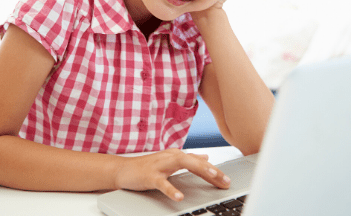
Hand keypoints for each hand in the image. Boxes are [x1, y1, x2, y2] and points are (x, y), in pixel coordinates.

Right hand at [114, 149, 230, 200]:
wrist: (123, 170)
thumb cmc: (147, 167)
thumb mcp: (170, 162)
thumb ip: (189, 160)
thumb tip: (206, 157)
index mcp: (176, 155)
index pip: (199, 162)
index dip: (215, 171)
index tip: (227, 180)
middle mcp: (170, 157)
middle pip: (195, 160)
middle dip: (212, 169)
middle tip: (225, 180)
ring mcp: (160, 165)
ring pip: (182, 163)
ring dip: (199, 168)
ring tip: (212, 176)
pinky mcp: (149, 176)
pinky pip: (162, 183)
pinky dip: (171, 189)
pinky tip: (180, 197)